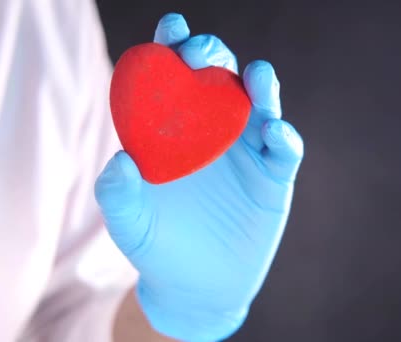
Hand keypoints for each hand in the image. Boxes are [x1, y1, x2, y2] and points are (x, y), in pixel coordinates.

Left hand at [95, 13, 303, 340]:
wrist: (197, 288)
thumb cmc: (157, 248)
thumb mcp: (129, 225)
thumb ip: (117, 194)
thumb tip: (120, 158)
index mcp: (175, 130)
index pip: (173, 79)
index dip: (173, 48)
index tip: (171, 29)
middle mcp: (213, 130)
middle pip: (218, 79)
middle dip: (212, 56)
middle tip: (202, 54)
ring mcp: (247, 151)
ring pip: (259, 105)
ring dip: (260, 86)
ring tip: (256, 76)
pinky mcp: (275, 177)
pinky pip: (284, 151)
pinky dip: (284, 138)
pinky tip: (274, 134)